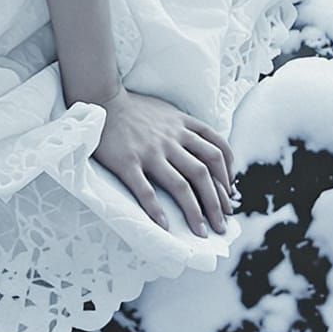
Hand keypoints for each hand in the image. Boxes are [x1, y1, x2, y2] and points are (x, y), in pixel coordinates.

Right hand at [90, 86, 236, 236]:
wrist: (103, 99)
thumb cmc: (135, 109)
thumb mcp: (168, 112)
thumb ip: (187, 128)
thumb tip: (206, 149)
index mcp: (182, 126)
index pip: (216, 150)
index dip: (227, 174)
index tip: (229, 194)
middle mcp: (171, 139)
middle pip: (203, 173)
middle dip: (217, 202)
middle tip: (222, 224)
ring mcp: (150, 151)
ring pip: (181, 185)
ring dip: (195, 211)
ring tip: (202, 232)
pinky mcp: (127, 162)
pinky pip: (145, 190)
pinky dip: (156, 209)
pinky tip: (165, 226)